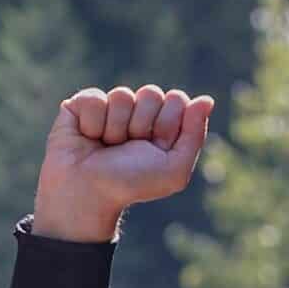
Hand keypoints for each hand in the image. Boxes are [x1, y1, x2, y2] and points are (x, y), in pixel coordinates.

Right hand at [31, 84, 213, 242]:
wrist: (90, 194)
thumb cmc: (132, 184)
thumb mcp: (174, 169)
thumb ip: (194, 135)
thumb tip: (207, 100)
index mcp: (162, 123)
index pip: (177, 100)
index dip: (167, 124)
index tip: (155, 147)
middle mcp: (137, 112)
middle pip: (152, 93)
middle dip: (142, 125)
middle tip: (129, 148)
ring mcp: (110, 106)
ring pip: (122, 95)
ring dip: (116, 129)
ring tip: (107, 147)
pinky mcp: (81, 105)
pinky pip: (95, 98)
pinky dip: (93, 124)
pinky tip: (89, 138)